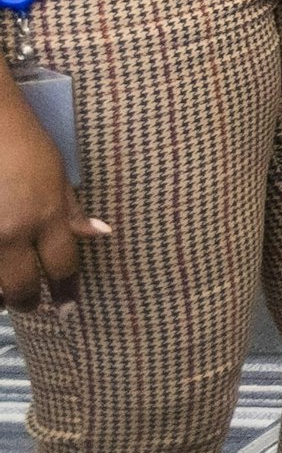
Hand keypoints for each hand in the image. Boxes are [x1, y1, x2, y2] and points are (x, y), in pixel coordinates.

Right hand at [0, 97, 101, 312]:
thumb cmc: (22, 144)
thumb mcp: (55, 174)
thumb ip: (70, 210)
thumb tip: (101, 234)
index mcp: (45, 215)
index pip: (62, 265)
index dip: (66, 290)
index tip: (68, 308)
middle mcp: (12, 231)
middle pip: (23, 285)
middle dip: (29, 301)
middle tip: (32, 305)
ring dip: (0, 294)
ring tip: (6, 297)